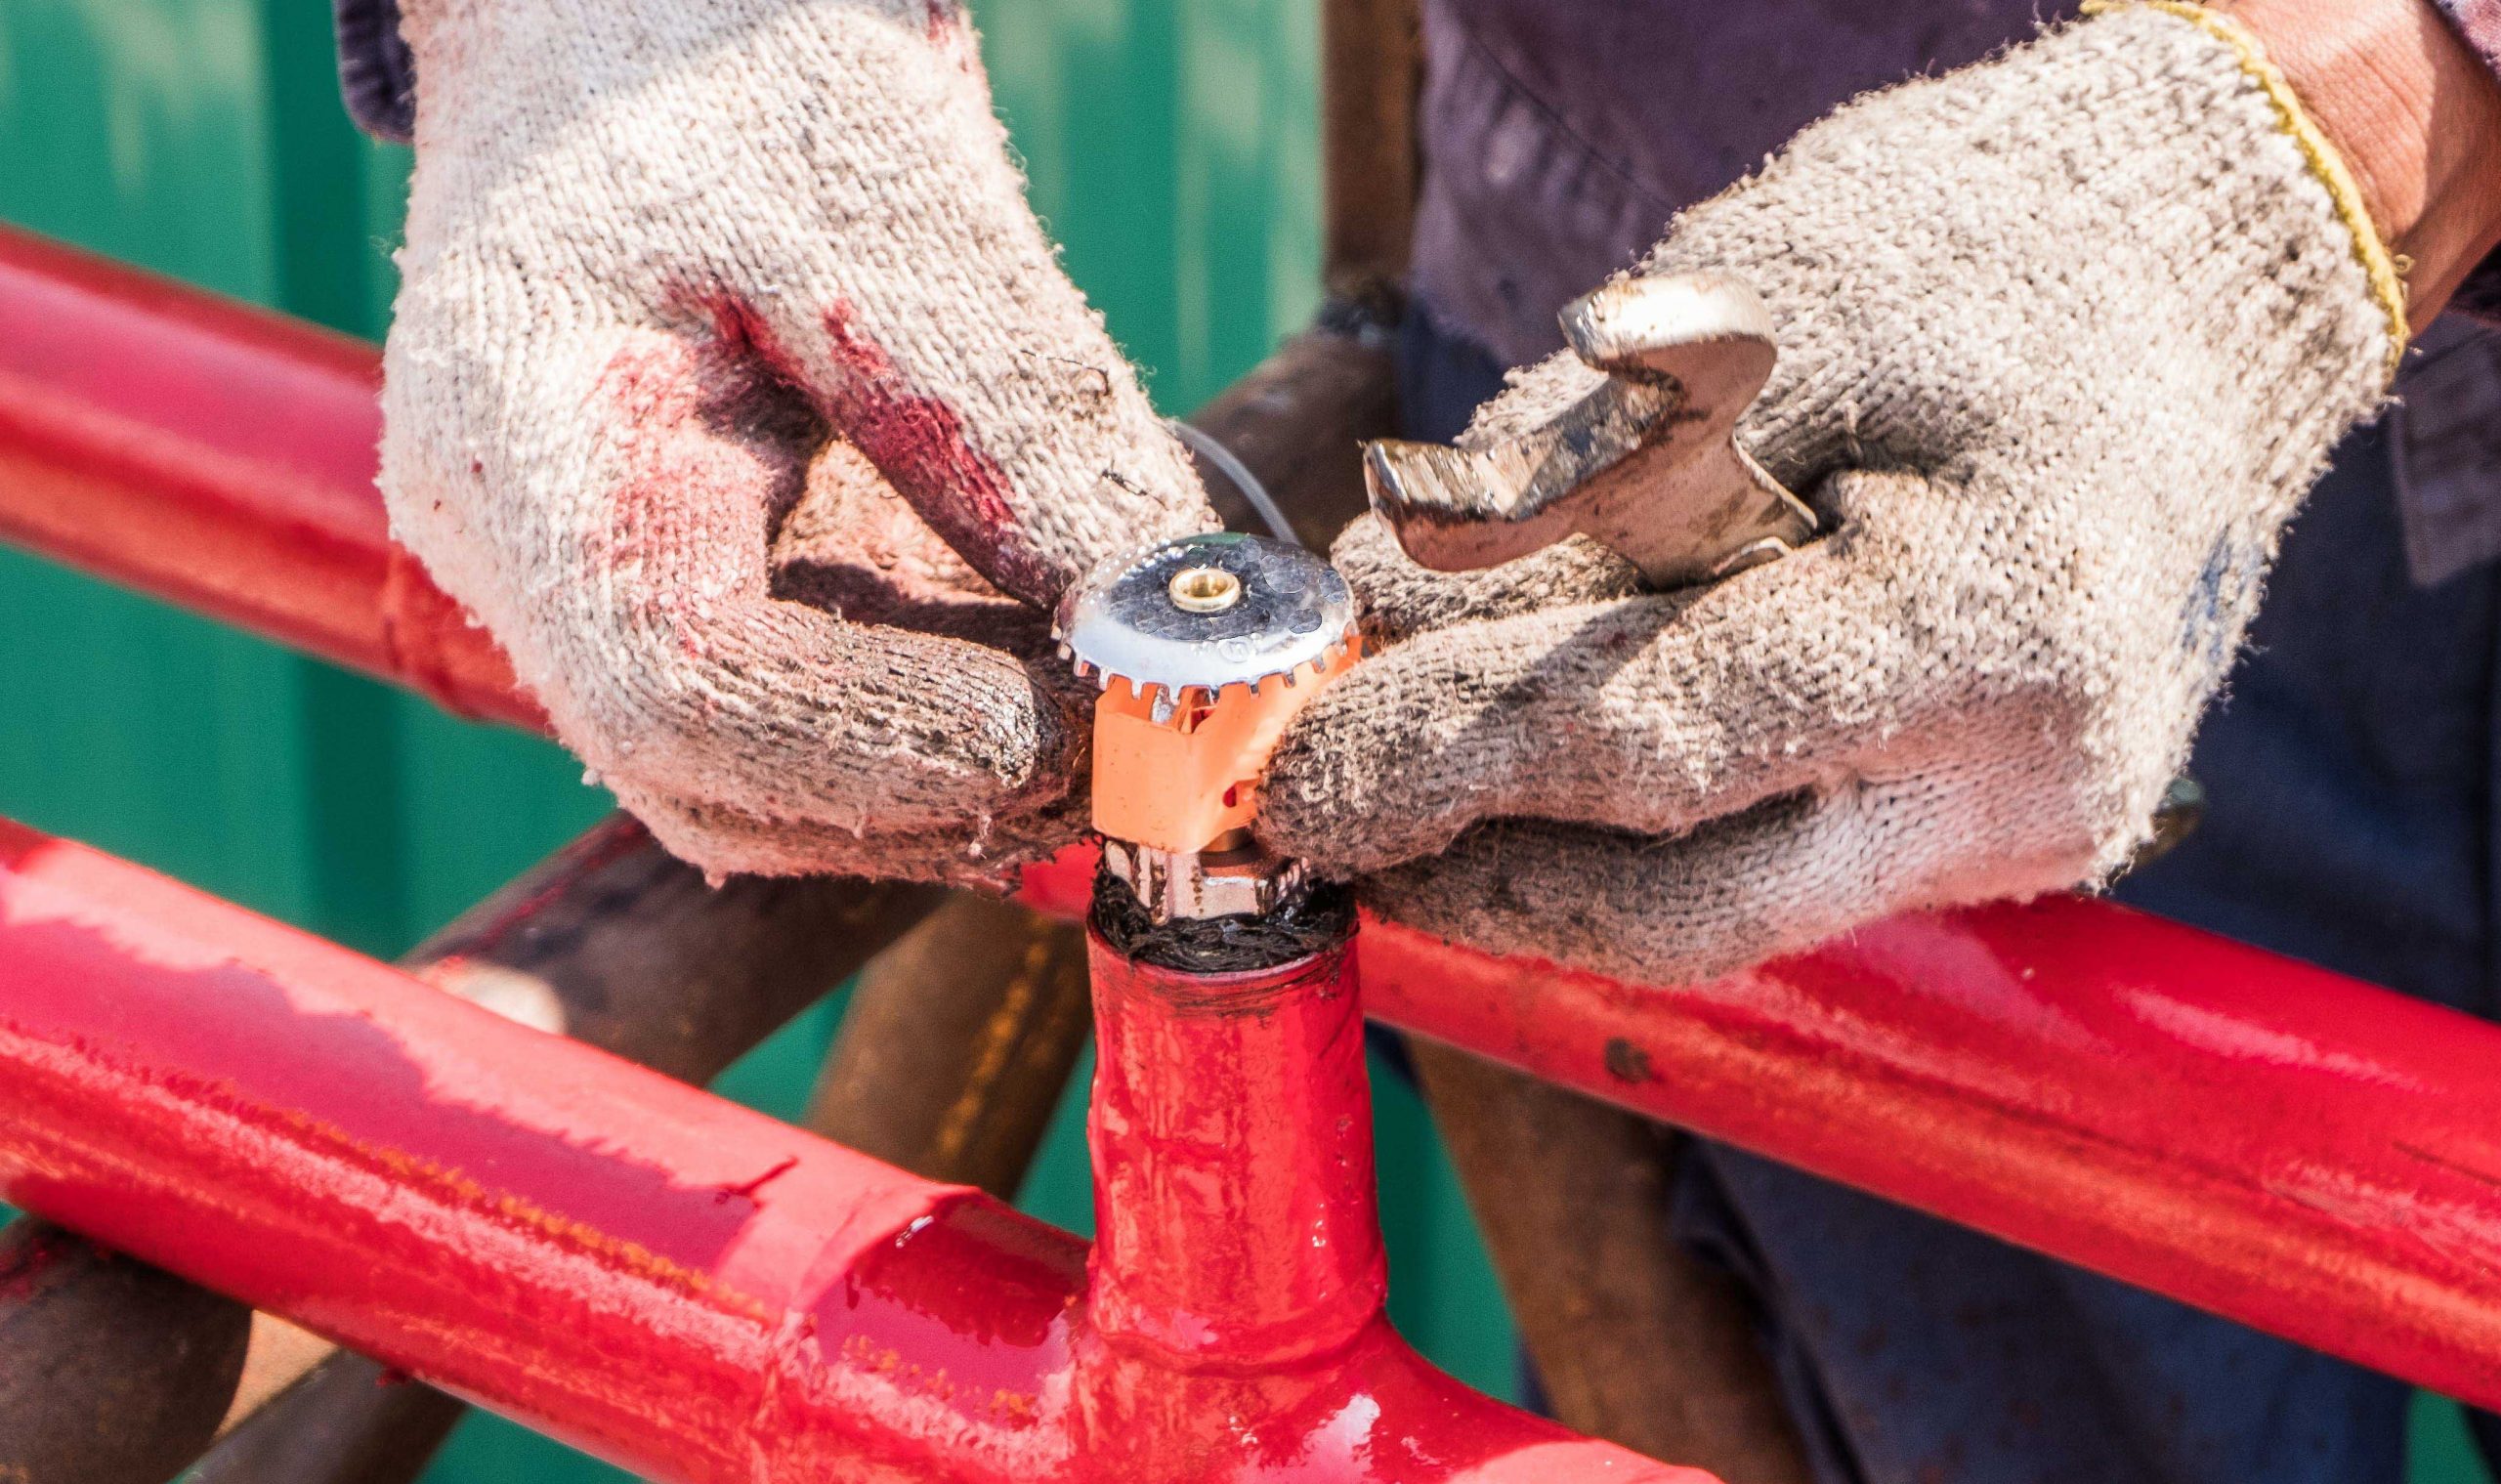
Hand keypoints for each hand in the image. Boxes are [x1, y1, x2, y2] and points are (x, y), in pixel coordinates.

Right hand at [380, 0, 1210, 883]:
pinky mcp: (683, 582)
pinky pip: (801, 719)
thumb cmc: (722, 54)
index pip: (681, 691)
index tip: (1072, 726)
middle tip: (1131, 752)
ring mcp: (594, 582)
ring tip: (1117, 723)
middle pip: (717, 780)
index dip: (890, 742)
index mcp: (522, 443)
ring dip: (949, 788)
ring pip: (765, 784)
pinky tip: (1059, 686)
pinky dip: (936, 729)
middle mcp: (526, 552)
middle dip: (937, 794)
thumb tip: (1164, 613)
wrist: (635, 14)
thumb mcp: (893, 197)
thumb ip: (1020, 415)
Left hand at [1260, 5, 2406, 982]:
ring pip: (1715, 912)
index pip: (1658, 747)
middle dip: (1467, 866)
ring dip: (1526, 864)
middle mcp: (2026, 775)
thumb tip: (1382, 611)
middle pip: (1685, 906)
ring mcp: (2010, 826)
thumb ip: (1574, 481)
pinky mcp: (1973, 830)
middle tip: (1312, 806)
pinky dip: (1619, 832)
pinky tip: (1516, 764)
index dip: (1447, 762)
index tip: (1291, 763)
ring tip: (1390, 776)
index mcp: (1997, 618)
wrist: (2198, 282)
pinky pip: (1762, 868)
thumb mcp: (1763, 310)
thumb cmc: (1991, 247)